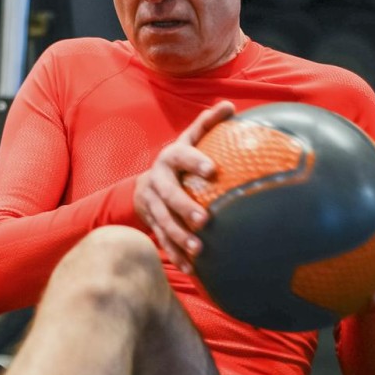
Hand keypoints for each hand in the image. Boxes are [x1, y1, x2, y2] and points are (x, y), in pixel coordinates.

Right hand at [133, 100, 234, 273]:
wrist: (143, 186)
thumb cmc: (179, 161)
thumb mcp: (189, 140)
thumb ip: (207, 124)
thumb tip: (230, 106)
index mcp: (169, 158)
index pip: (181, 156)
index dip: (194, 161)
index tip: (212, 170)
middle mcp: (157, 181)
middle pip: (168, 195)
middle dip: (184, 207)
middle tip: (204, 219)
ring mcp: (152, 205)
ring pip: (163, 222)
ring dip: (179, 237)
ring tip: (198, 249)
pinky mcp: (152, 224)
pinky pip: (163, 241)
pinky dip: (176, 255)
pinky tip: (191, 269)